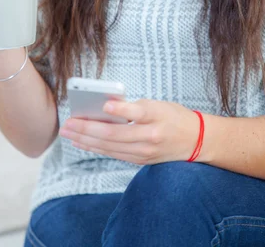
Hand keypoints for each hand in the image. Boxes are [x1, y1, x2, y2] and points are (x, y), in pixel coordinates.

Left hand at [59, 99, 200, 164]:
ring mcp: (144, 152)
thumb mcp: (158, 104)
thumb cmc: (174, 116)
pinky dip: (96, 148)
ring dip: (85, 140)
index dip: (119, 110)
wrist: (196, 140)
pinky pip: (113, 154)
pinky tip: (82, 143)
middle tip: (68, 123)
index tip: (103, 104)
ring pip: (109, 147)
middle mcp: (149, 136)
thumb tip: (105, 107)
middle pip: (113, 134)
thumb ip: (134, 107)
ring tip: (68, 133)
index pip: (135, 113)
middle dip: (87, 129)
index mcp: (156, 117)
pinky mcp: (141, 160)